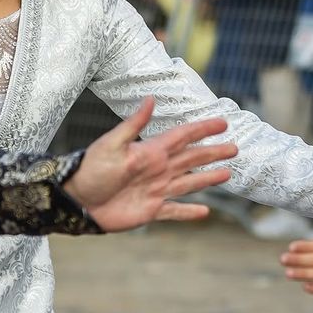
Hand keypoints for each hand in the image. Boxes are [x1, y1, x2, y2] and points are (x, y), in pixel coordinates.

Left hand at [65, 97, 236, 231]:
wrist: (77, 200)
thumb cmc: (91, 169)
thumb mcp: (112, 144)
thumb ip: (134, 125)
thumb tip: (151, 99)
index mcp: (151, 151)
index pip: (183, 137)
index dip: (203, 129)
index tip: (222, 122)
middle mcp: (158, 169)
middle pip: (192, 159)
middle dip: (213, 153)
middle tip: (234, 148)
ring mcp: (156, 190)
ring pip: (189, 182)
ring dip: (208, 178)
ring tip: (227, 173)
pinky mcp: (151, 210)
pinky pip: (175, 211)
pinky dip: (189, 212)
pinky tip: (204, 211)